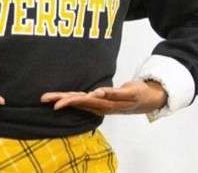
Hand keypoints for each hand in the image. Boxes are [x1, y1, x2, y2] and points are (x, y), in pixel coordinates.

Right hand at [40, 80, 167, 116]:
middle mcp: (105, 105)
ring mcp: (117, 101)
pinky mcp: (129, 95)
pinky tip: (96, 92)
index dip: (61, 100)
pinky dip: (106, 94)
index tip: (46, 99)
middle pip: (82, 103)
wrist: (151, 98)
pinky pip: (117, 94)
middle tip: (52, 102)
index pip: (76, 101)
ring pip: (97, 100)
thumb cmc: (127, 96)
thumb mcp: (109, 96)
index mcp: (98, 104)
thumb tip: (81, 95)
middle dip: (66, 102)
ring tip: (69, 99)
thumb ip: (96, 96)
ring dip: (83, 100)